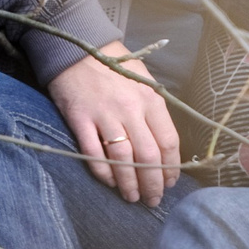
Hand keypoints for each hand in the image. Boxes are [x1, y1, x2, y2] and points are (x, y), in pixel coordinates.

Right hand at [46, 43, 182, 204]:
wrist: (77, 49)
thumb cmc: (113, 66)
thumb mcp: (143, 81)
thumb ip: (154, 110)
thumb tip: (165, 147)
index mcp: (151, 99)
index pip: (168, 142)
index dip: (171, 168)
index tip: (170, 183)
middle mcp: (131, 109)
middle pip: (148, 157)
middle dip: (153, 184)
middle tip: (152, 200)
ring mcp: (104, 115)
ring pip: (123, 160)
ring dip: (129, 184)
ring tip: (132, 197)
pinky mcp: (80, 120)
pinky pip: (94, 154)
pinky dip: (103, 173)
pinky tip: (110, 182)